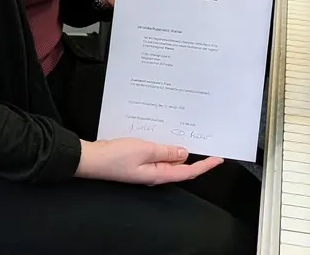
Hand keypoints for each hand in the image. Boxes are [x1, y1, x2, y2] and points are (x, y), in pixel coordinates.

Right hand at [74, 138, 222, 185]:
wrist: (91, 159)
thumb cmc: (114, 156)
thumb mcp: (144, 149)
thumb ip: (165, 151)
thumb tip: (183, 153)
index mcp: (159, 174)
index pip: (188, 172)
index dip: (205, 165)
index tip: (218, 158)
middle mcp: (154, 173)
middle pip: (181, 167)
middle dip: (195, 156)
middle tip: (206, 142)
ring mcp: (146, 168)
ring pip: (169, 159)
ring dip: (179, 148)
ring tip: (188, 134)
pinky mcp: (138, 160)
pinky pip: (157, 154)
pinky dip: (165, 145)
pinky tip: (165, 135)